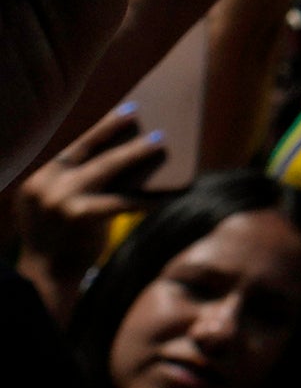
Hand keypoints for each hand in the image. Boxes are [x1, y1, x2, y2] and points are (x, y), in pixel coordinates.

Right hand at [13, 109, 162, 314]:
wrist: (46, 276)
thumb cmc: (61, 238)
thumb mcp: (58, 206)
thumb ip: (78, 183)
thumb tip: (131, 156)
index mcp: (40, 179)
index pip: (76, 146)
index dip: (104, 127)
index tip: (129, 111)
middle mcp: (47, 184)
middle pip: (92, 149)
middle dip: (123, 133)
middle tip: (154, 124)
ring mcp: (61, 198)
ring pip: (109, 167)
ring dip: (137, 154)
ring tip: (162, 144)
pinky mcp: (80, 214)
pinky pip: (124, 201)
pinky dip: (149, 197)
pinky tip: (172, 194)